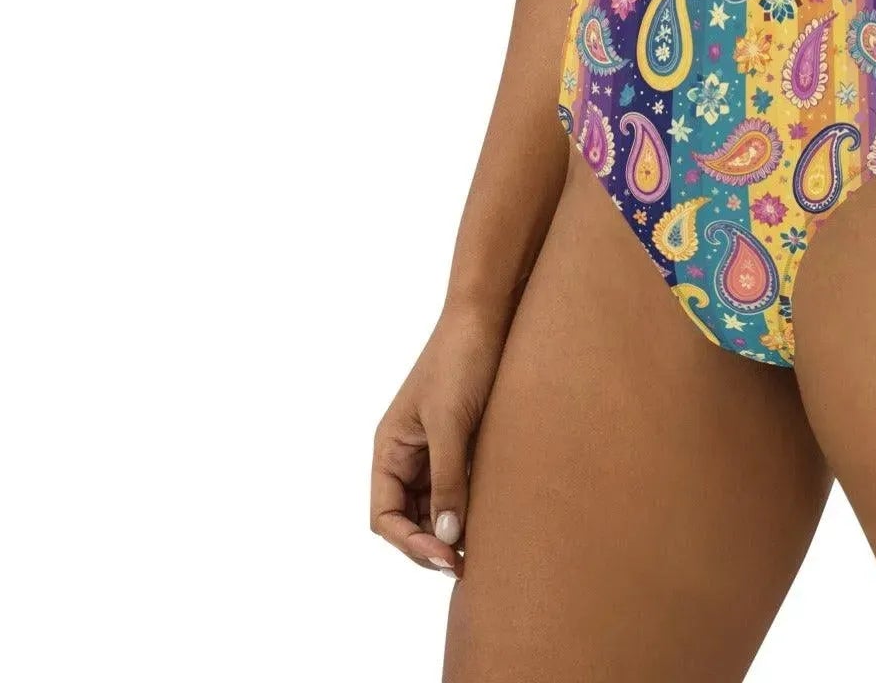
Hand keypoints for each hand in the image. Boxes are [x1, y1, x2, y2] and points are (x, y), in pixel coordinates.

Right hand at [370, 300, 510, 578]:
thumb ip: (448, 480)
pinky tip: (490, 518)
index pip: (385, 516)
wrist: (488, 314)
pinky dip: (468, 506)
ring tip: (481, 547)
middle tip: (467, 562)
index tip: (446, 555)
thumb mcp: (451, 423)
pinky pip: (457, 486)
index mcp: (389, 449)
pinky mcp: (462, 442)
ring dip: (451, 529)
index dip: (410, 543)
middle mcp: (406, 454)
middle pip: (408, 519)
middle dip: (431, 544)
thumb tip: (448, 537)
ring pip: (434, 507)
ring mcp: (434, 449)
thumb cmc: (461, 361)